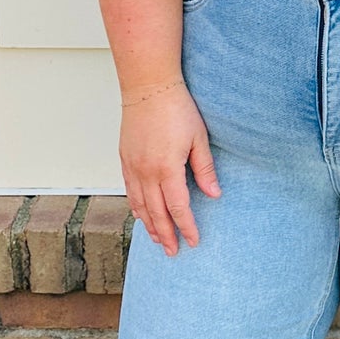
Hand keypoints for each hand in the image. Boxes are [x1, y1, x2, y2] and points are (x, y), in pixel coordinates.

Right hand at [118, 80, 221, 254]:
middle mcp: (146, 172)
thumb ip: (205, 169)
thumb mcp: (199, 138)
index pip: (178, 208)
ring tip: (158, 240)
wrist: (148, 87)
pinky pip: (129, 191)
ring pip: (139, 205)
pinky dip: (135, 207)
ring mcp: (133, 166)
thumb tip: (214, 195)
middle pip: (156, 213)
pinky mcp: (125, 159)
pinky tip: (140, 215)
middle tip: (174, 251)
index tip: (193, 241)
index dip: (187, 227)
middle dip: (166, 234)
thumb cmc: (176, 108)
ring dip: (149, 225)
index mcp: (167, 169)